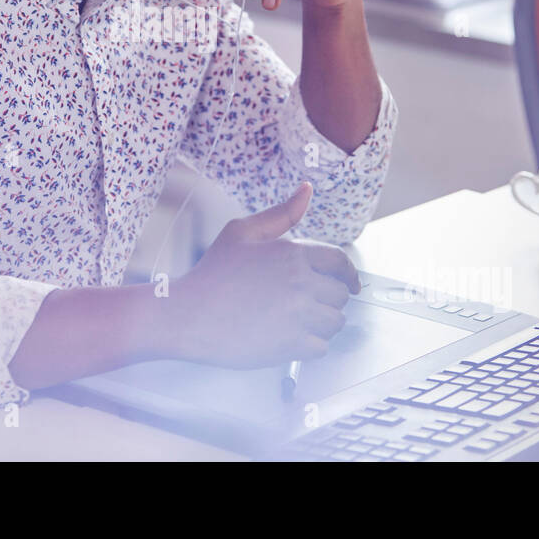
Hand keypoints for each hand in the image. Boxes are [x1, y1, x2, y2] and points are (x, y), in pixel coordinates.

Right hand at [169, 183, 360, 367]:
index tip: (351, 284)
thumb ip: (280, 214)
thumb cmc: (212, 274)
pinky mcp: (292, 344)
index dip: (348, 274)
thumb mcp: (242, 232)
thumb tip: (306, 190)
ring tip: (297, 322)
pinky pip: (322, 347)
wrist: (188, 315)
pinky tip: (290, 338)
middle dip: (327, 299)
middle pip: (340, 295)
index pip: (340, 262)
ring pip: (335, 322)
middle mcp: (301, 282)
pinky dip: (310, 346)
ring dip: (322, 324)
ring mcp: (298, 315)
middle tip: (305, 304)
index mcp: (293, 252)